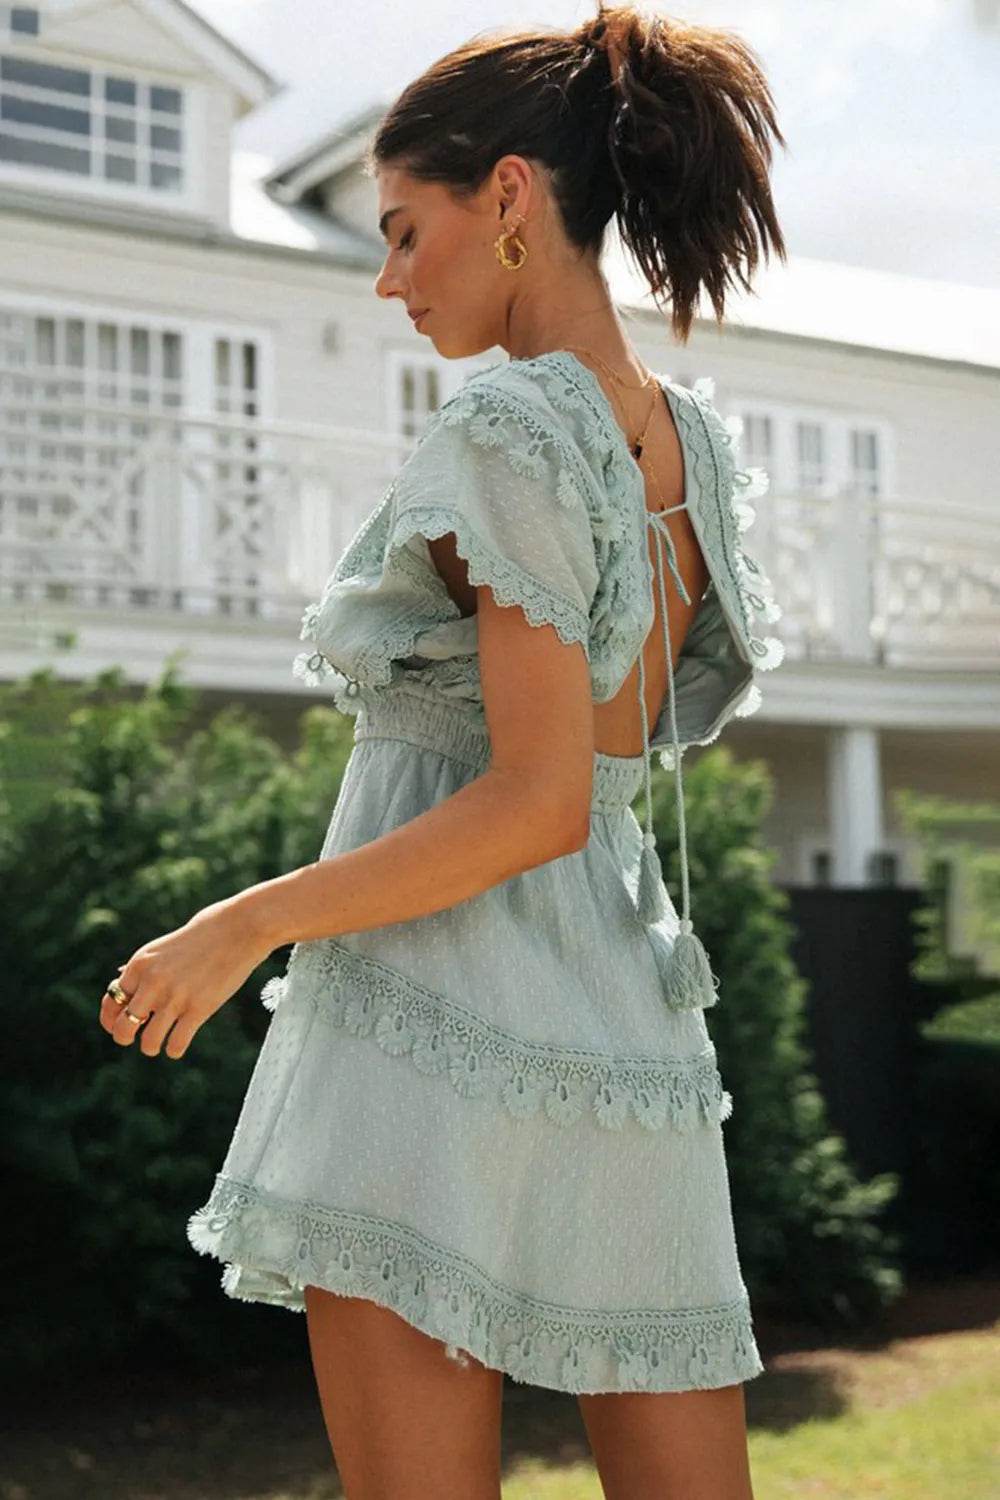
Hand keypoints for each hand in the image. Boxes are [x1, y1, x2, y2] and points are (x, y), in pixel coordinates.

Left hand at [99, 899, 274, 1059]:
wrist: (240, 928)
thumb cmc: (204, 933)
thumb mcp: (164, 946)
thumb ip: (144, 966)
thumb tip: (121, 976)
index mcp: (140, 965)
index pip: (111, 1002)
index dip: (111, 1020)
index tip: (120, 1026)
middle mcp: (152, 982)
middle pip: (122, 1029)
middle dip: (128, 1038)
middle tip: (142, 1035)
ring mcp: (175, 997)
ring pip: (148, 1043)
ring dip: (153, 1046)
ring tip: (162, 1041)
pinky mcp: (199, 1008)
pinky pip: (176, 1044)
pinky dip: (175, 1049)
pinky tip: (180, 1043)